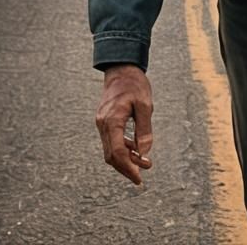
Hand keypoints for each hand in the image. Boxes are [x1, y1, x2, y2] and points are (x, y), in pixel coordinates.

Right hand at [95, 64, 153, 185]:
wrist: (121, 69)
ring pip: (110, 150)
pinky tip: (135, 150)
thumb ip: (144, 130)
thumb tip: (144, 153)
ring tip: (144, 163)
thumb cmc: (135, 85)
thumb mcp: (145, 105)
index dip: (128, 168)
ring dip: (125, 159)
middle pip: (111, 156)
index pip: (118, 152)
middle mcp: (103, 124)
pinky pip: (111, 141)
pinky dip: (122, 148)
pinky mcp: (104, 121)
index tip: (139, 178)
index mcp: (112, 120)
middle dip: (126, 168)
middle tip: (142, 176)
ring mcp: (101, 123)